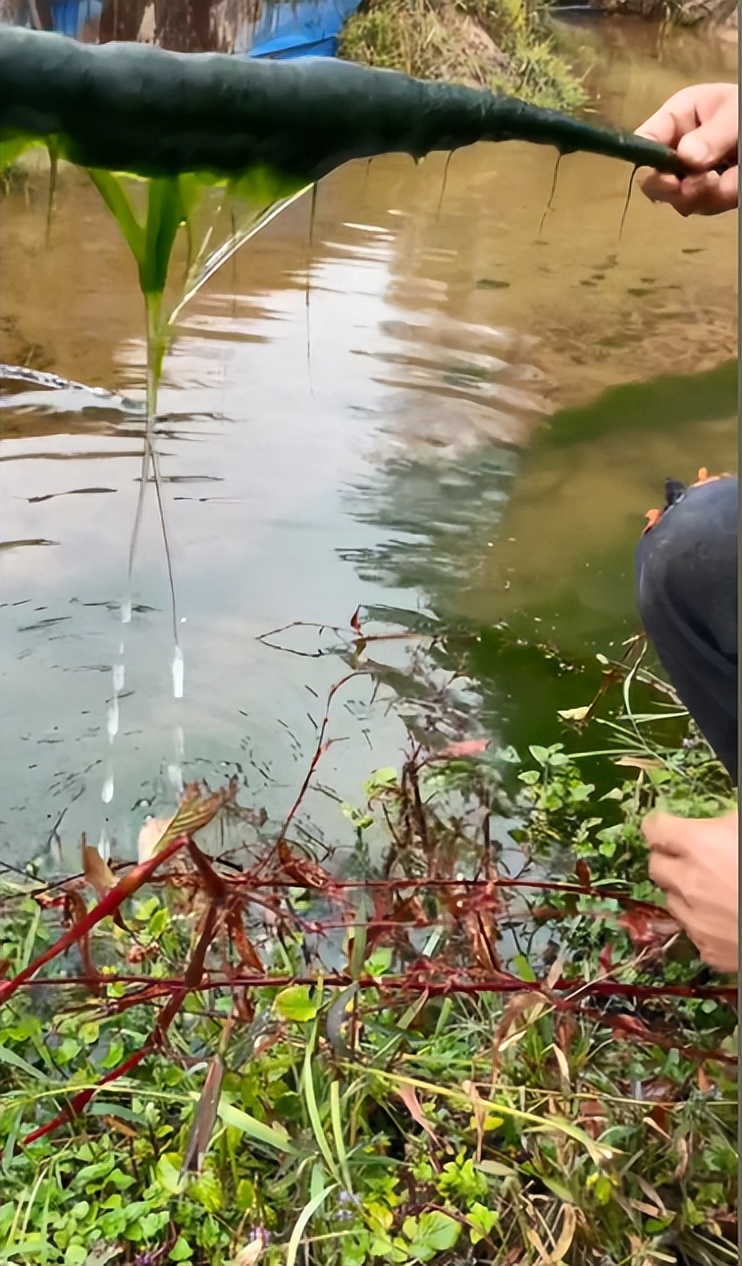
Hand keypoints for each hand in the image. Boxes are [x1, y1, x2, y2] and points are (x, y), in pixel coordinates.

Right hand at [634, 82, 737, 215]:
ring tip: (730, 179)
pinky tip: (735, 185)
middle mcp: (677, 150)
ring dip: (705, 195)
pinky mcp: (706, 194)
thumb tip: (686, 158)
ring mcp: (689, 176)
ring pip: (679, 200)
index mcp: (679, 118)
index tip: (668, 179)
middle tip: (707, 182)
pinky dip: (721, 199)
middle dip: (676, 189)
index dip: (647, 161)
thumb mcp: (735, 113)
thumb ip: (712, 135)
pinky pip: (704, 207)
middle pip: (653, 181)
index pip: (645, 141)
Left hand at [643, 811, 737, 971]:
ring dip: (684, 891)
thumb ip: (726, 823)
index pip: (654, 829)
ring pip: (671, 899)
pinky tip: (725, 915)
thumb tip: (719, 821)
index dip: (660, 826)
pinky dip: (701, 921)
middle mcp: (688, 882)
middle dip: (668, 859)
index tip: (666, 827)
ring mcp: (695, 920)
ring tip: (715, 887)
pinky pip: (692, 929)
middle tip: (689, 857)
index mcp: (698, 845)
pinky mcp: (708, 949)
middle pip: (655, 865)